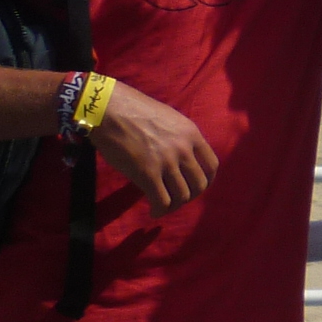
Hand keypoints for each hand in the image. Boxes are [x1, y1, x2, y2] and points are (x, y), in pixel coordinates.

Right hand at [88, 82, 219, 214]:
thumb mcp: (169, 119)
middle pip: (199, 185)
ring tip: (163, 206)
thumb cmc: (135, 111)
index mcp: (191, 134)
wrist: (110, 109)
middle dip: (190, 196)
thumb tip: (181, 158)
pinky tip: (153, 211)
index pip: (212, 165)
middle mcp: (184, 149)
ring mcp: (167, 162)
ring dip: (174, 205)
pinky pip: (162, 201)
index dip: (206, 181)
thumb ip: (179, 138)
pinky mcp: (147, 174)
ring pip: (182, 196)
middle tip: (176, 198)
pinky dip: (160, 211)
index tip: (196, 187)